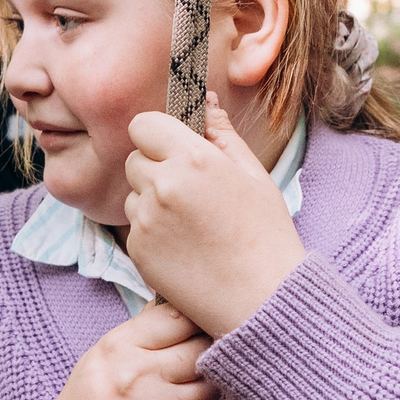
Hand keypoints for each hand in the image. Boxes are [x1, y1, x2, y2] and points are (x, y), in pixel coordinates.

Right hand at [24, 304, 218, 399]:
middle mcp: (137, 375)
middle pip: (201, 348)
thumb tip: (183, 306)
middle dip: (205, 355)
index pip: (177, 316)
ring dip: (206, 389)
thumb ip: (139, 336)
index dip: (195, 321)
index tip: (196, 329)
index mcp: (116, 348)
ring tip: (186, 395)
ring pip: (211, 384)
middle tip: (196, 366)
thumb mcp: (99, 361)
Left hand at [120, 96, 306, 339]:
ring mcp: (146, 220)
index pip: (143, 124)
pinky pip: (135, 227)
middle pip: (134, 159)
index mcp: (193, 158)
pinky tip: (185, 246)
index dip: (157, 134)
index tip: (173, 148)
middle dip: (155, 168)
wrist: (262, 299)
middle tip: (190, 192)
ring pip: (132, 194)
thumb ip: (222, 133)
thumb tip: (204, 100)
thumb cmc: (266, 234)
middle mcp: (162, 185)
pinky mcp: (138, 251)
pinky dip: (152, 232)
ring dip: (151, 201)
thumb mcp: (253, 175)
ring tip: (191, 223)